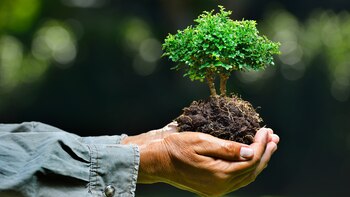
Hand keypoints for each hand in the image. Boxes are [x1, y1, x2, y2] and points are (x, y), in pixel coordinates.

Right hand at [122, 125, 278, 196]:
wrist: (157, 161)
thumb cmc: (176, 148)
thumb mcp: (201, 142)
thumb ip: (228, 148)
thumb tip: (250, 151)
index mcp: (219, 174)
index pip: (251, 159)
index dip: (261, 144)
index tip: (265, 129)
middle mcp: (221, 186)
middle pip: (252, 170)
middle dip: (265, 152)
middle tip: (274, 137)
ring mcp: (217, 189)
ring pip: (246, 176)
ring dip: (259, 160)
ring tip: (268, 146)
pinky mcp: (213, 188)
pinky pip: (237, 179)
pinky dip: (247, 167)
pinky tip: (250, 158)